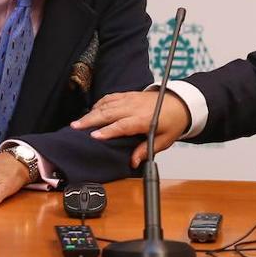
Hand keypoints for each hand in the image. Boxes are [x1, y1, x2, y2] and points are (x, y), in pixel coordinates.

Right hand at [70, 90, 190, 167]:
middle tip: (76, 128)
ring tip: (77, 122)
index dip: (107, 131)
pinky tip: (91, 111)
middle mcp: (134, 107)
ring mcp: (130, 99)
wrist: (179, 103)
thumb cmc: (171, 122)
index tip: (94, 136)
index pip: (122, 125)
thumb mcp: (164, 140)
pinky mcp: (128, 95)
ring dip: (91, 113)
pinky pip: (110, 98)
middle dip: (91, 120)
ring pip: (107, 105)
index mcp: (144, 119)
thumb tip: (133, 161)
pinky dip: (99, 104)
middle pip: (109, 113)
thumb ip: (147, 149)